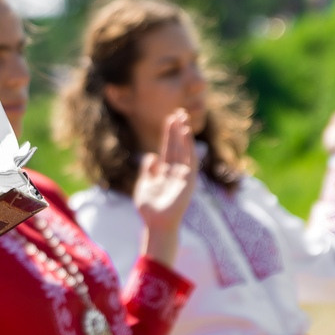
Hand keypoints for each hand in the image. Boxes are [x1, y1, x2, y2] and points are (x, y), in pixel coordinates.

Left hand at [133, 110, 196, 266]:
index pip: (167, 147)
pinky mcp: (188, 180)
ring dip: (184, 134)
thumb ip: (148, 170)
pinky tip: (186, 134)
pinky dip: (188, 146)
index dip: (169, 133)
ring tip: (183, 118)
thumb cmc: (149, 208)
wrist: (156, 223)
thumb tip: (151, 156)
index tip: (170, 118)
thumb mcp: (144, 185)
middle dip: (177, 129)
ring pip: (184, 150)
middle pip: (177, 145)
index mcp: (165, 171)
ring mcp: (183, 175)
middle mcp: (176, 170)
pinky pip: (190, 160)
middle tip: (179, 111)